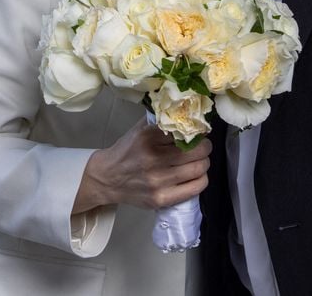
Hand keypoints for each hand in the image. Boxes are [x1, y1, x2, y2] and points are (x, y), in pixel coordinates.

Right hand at [72, 117, 210, 213]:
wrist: (107, 179)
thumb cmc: (126, 151)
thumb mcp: (139, 129)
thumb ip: (160, 120)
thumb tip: (186, 111)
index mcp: (148, 137)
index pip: (185, 131)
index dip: (197, 131)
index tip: (200, 131)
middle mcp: (153, 159)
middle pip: (196, 151)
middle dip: (205, 147)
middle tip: (204, 146)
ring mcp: (158, 181)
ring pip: (198, 169)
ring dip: (204, 162)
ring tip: (200, 160)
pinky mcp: (161, 199)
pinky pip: (194, 189)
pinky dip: (201, 179)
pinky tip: (196, 175)